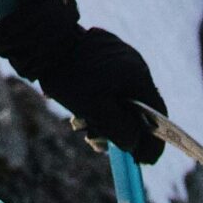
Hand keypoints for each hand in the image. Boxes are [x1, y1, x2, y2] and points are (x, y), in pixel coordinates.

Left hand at [0, 0, 166, 164]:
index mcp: (137, 75)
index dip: (153, 141)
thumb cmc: (70, 77)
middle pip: (138, 108)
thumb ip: (121, 131)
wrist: (45, 42)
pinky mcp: (104, 54)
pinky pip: (112, 84)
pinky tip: (82, 112)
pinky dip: (102, 101)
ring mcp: (120, 57)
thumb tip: (136, 145)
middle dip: (121, 130)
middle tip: (99, 143)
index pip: (157, 114)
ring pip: (122, 97)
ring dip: (107, 117)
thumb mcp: (95, 111)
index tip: (145, 160)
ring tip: (83, 127)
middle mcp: (134, 64)